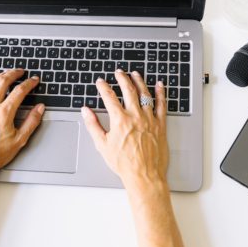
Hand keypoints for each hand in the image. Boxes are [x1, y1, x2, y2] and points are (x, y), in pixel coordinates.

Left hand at [0, 69, 44, 188]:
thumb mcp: (19, 141)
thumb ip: (31, 122)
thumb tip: (39, 109)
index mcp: (4, 113)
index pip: (19, 91)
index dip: (29, 83)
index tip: (34, 80)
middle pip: (3, 82)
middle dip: (13, 73)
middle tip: (20, 71)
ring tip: (7, 73)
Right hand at [81, 70, 168, 189]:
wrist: (144, 175)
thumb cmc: (124, 163)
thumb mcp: (102, 144)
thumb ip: (93, 125)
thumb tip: (86, 111)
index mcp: (120, 120)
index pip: (109, 97)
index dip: (103, 87)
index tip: (100, 82)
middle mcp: (135, 116)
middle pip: (128, 90)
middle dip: (122, 78)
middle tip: (119, 72)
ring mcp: (149, 119)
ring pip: (145, 94)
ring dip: (139, 81)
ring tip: (135, 74)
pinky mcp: (160, 125)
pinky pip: (162, 105)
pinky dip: (161, 93)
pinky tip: (159, 85)